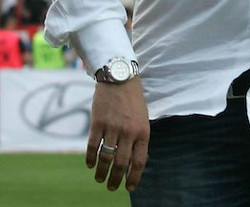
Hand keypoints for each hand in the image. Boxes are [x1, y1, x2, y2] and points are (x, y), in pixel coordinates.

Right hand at [86, 76, 149, 191]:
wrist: (120, 77)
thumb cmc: (133, 99)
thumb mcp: (143, 118)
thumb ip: (139, 138)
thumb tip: (135, 162)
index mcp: (143, 131)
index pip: (139, 162)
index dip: (134, 177)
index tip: (129, 187)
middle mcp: (129, 132)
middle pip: (121, 164)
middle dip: (116, 179)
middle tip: (111, 187)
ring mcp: (112, 127)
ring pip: (106, 158)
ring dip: (102, 172)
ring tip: (100, 178)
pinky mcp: (98, 122)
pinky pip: (93, 146)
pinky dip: (91, 159)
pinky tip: (90, 164)